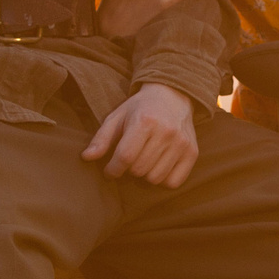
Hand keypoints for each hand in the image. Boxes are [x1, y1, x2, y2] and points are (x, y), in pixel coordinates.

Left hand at [82, 81, 200, 186]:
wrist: (173, 96)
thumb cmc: (140, 109)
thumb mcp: (117, 117)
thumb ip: (101, 138)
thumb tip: (86, 157)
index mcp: (144, 121)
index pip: (124, 157)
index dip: (112, 169)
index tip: (110, 170)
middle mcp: (166, 132)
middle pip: (139, 169)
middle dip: (128, 170)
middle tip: (129, 160)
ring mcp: (181, 143)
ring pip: (155, 178)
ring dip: (145, 174)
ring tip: (144, 161)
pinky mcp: (192, 152)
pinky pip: (173, 182)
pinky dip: (163, 180)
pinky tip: (158, 166)